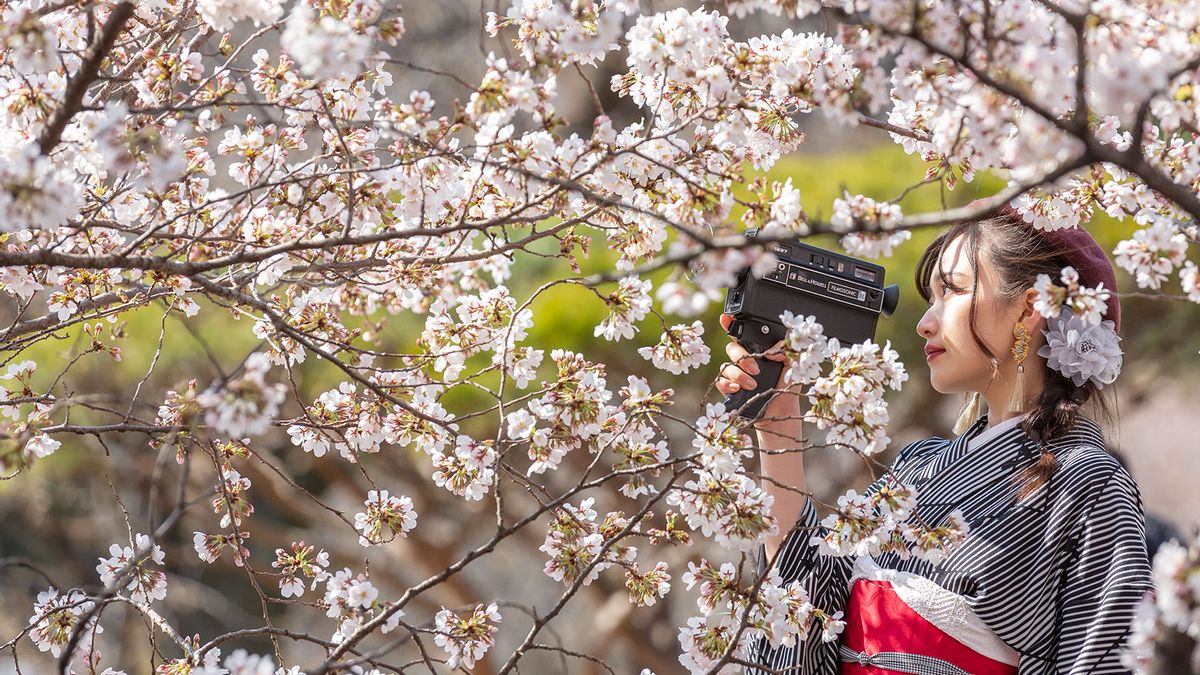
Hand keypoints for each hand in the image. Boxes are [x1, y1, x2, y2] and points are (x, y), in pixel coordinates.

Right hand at [714, 313, 802, 432]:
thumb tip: (772, 350)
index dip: (731, 324)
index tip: (726, 318)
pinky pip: (720, 382)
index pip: (743, 335)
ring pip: (726, 366)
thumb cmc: (787, 387)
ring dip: (738, 374)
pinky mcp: (730, 389)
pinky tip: (738, 389)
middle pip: (732, 348)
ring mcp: (736, 375)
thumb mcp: (794, 366)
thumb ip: (788, 351)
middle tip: (756, 369)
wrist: (781, 411)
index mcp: (758, 351)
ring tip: (752, 385)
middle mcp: (745, 361)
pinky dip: (728, 384)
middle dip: (742, 357)